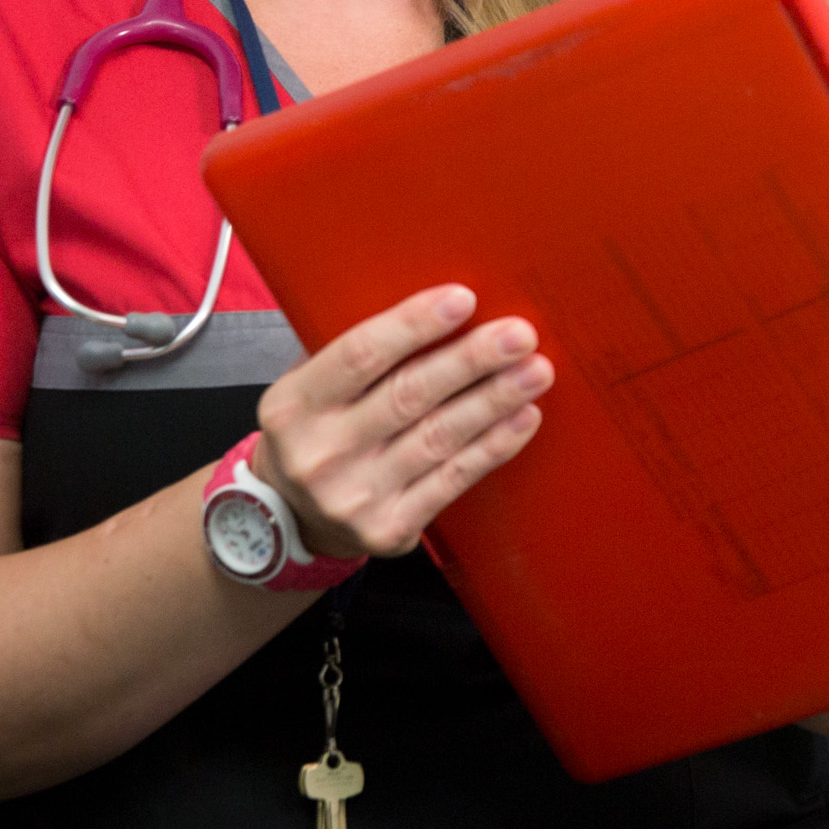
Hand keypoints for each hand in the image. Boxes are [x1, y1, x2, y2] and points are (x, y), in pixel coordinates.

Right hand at [250, 285, 551, 559]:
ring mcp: (354, 496)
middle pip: (408, 395)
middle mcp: (320, 453)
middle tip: (519, 334)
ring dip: (494, 401)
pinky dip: (493, 446)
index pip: (360, 354)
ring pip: (438, 438)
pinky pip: (453, 480)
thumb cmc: (317, 429)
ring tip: (535, 371)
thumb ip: (357, 352)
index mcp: (293, 404)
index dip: (414, 324)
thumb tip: (438, 305)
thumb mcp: (309, 387)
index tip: (464, 299)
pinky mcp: (389, 529)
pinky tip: (523, 418)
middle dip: (470, 360)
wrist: (293, 519)